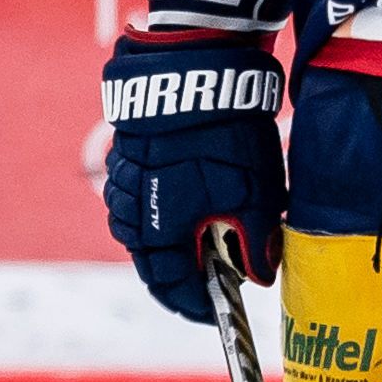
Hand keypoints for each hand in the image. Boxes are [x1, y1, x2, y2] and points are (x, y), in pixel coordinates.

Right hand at [101, 30, 285, 319]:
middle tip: (210, 278)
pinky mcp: (123, 155)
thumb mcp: (257, 195)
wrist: (196, 69)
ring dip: (163, 243)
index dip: (196, 306)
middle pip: (149, 262)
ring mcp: (123, 182)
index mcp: (163, 232)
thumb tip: (258, 275)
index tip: (216, 312)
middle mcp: (134, 213)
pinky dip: (153, 210)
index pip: (172, 287)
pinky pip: (132, 198)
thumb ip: (257, 243)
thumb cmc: (229, 136)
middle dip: (179, 276)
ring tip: (196, 239)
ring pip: (136, 231)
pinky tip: (178, 200)